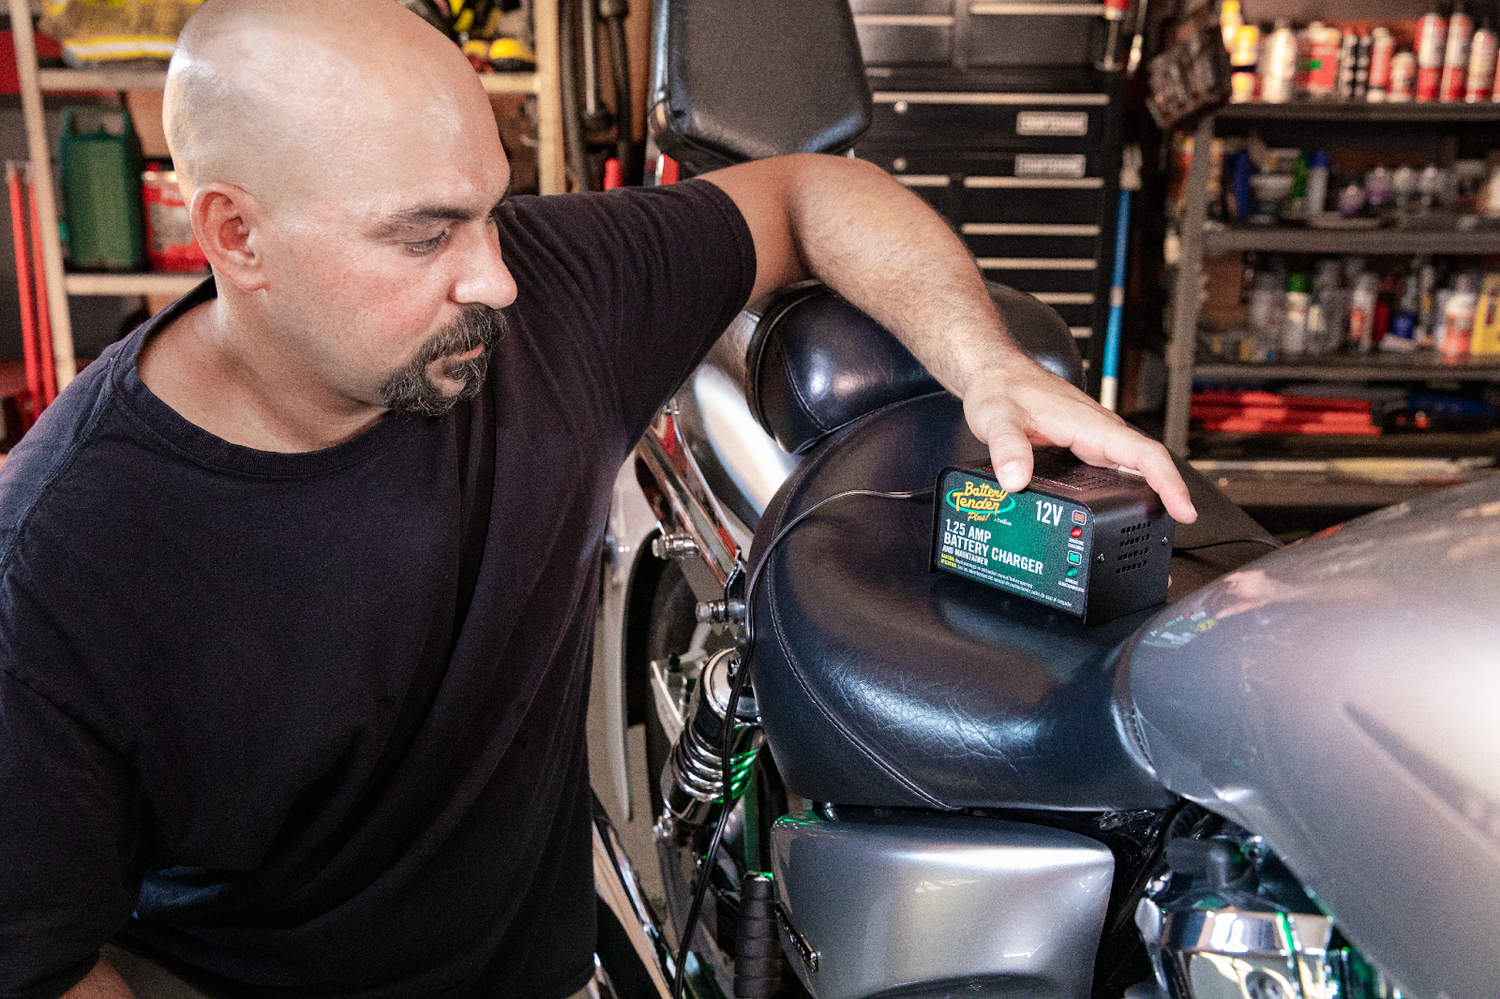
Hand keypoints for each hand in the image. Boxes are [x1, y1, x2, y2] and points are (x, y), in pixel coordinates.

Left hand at [960, 358, 1197, 523]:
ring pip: (1133, 465)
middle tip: (1176, 528)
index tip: (1184, 508)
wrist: (995, 373)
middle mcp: (1098, 430)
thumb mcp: (998, 418)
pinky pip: (1115, 465)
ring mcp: (1092, 437)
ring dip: (1152, 491)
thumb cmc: (1001, 388)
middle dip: (1169, 495)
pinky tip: (1124, 505)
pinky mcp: (1082, 444)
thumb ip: (1007, 449)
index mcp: (1090, 423)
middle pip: (1147, 463)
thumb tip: (1016, 481)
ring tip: (1157, 526)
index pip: (1144, 453)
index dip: (1169, 482)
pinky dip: (1128, 485)